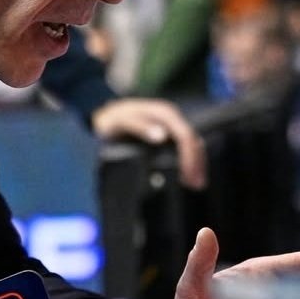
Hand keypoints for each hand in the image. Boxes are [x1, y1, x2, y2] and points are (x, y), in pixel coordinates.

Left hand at [90, 97, 206, 188]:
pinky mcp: (166, 133)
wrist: (102, 114)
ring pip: (191, 144)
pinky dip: (188, 160)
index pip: (185, 136)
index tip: (188, 175)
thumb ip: (140, 127)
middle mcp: (171, 118)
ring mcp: (170, 125)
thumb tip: (161, 136)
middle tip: (197, 185)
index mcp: (164, 114)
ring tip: (196, 184)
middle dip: (197, 163)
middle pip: (193, 141)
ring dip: (196, 163)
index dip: (189, 156)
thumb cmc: (111, 119)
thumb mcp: (121, 121)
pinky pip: (183, 146)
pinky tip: (187, 174)